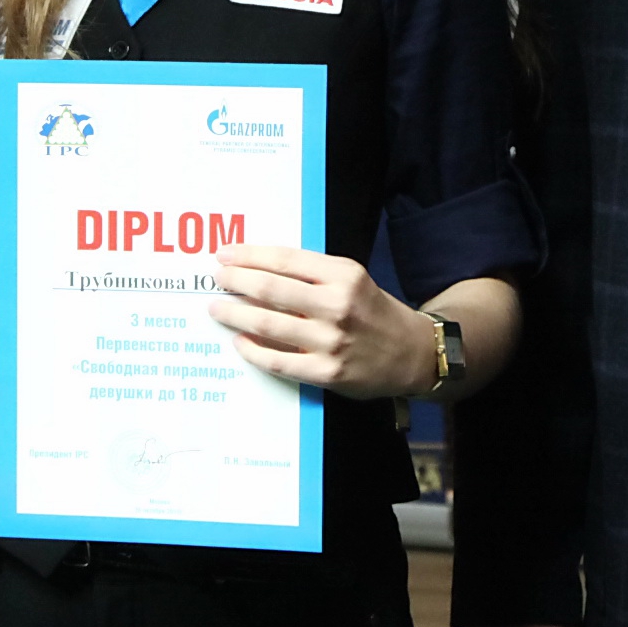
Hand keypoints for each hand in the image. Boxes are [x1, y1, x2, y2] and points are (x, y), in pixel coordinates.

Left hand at [208, 246, 437, 398]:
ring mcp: (331, 341)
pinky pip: (278, 361)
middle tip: (216, 279)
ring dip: (236, 314)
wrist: (410, 354)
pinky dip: (253, 351)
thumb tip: (258, 269)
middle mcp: (337, 305)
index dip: (249, 256)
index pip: (285, 259)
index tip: (225, 254)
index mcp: (344, 275)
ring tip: (218, 309)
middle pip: (271, 289)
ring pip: (268, 324)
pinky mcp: (327, 372)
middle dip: (236, 281)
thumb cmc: (373, 312)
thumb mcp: (352, 280)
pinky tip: (241, 342)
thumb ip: (312, 274)